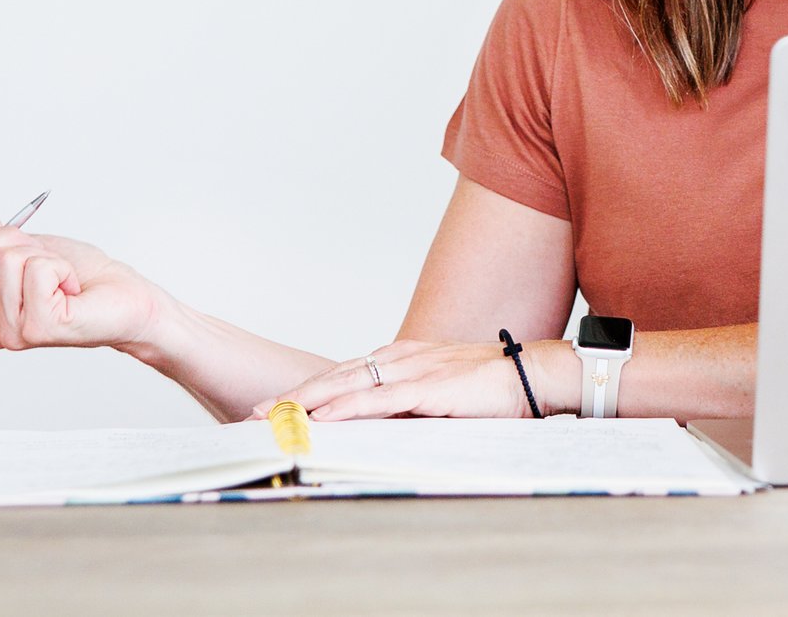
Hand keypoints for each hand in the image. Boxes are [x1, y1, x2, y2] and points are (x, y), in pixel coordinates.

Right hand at [0, 218, 162, 352]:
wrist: (124, 297)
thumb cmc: (79, 274)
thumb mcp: (23, 247)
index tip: (9, 246)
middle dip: (7, 241)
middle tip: (38, 258)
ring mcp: (11, 333)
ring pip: (3, 259)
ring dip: (39, 253)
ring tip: (58, 275)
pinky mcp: (39, 328)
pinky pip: (36, 269)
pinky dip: (59, 265)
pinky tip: (70, 288)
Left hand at [260, 339, 570, 421]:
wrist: (531, 375)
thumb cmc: (488, 389)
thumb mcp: (437, 396)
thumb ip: (406, 406)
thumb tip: (374, 428)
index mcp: (401, 359)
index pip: (343, 374)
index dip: (308, 391)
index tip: (275, 406)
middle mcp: (400, 358)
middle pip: (335, 377)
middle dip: (294, 395)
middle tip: (255, 412)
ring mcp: (413, 370)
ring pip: (348, 385)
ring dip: (309, 401)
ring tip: (276, 415)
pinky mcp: (429, 387)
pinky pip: (379, 400)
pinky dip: (347, 409)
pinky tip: (324, 419)